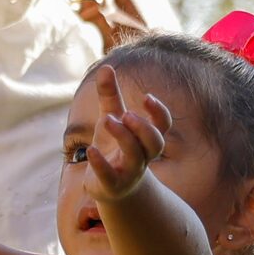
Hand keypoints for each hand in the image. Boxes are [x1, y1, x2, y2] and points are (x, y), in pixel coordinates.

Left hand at [89, 64, 171, 199]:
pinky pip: (110, 176)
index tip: (146, 97)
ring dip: (124, 137)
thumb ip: (109, 95)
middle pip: (154, 143)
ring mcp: (128, 172)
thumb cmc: (114, 147)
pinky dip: (101, 163)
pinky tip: (91, 150)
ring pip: (136, 157)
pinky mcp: (111, 185)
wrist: (110, 187)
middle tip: (127, 113)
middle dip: (143, 127)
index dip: (158, 113)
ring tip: (108, 120)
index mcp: (145, 139)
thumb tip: (106, 67)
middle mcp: (142, 156)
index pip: (162, 126)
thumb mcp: (111, 119)